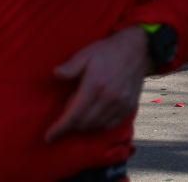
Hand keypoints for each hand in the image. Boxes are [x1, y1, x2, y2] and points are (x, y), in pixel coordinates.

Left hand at [45, 26, 150, 142]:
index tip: (49, 137)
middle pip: (83, 123)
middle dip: (70, 126)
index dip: (59, 129)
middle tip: (65, 116)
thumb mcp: (86, 53)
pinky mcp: (130, 106)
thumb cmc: (108, 50)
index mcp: (95, 86)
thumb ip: (71, 66)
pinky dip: (99, 125)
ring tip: (78, 115)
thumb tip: (55, 74)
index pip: (73, 115)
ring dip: (84, 125)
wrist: (139, 49)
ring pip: (97, 125)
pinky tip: (94, 117)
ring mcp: (121, 103)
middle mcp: (109, 98)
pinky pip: (111, 124)